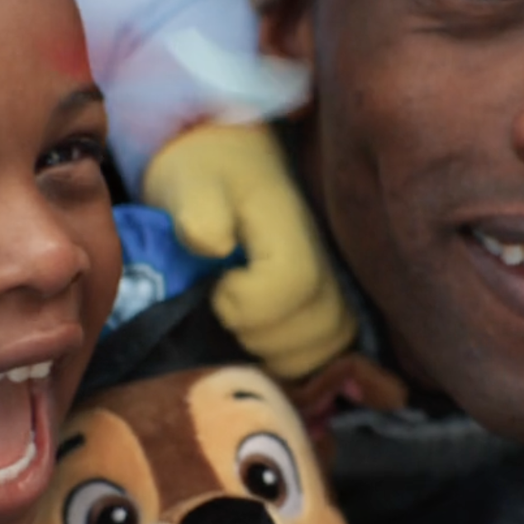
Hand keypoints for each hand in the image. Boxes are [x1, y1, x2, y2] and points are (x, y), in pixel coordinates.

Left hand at [142, 123, 354, 378]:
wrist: (230, 164)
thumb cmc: (208, 175)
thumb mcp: (191, 182)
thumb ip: (199, 210)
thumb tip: (213, 245)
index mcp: (292, 229)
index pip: (292, 284)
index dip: (247, 300)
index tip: (216, 283)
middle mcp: (326, 261)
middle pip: (315, 328)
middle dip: (258, 332)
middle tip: (225, 306)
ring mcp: (333, 286)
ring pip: (325, 348)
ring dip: (275, 350)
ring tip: (242, 321)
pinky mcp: (329, 306)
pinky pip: (328, 352)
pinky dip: (292, 358)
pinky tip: (260, 338)